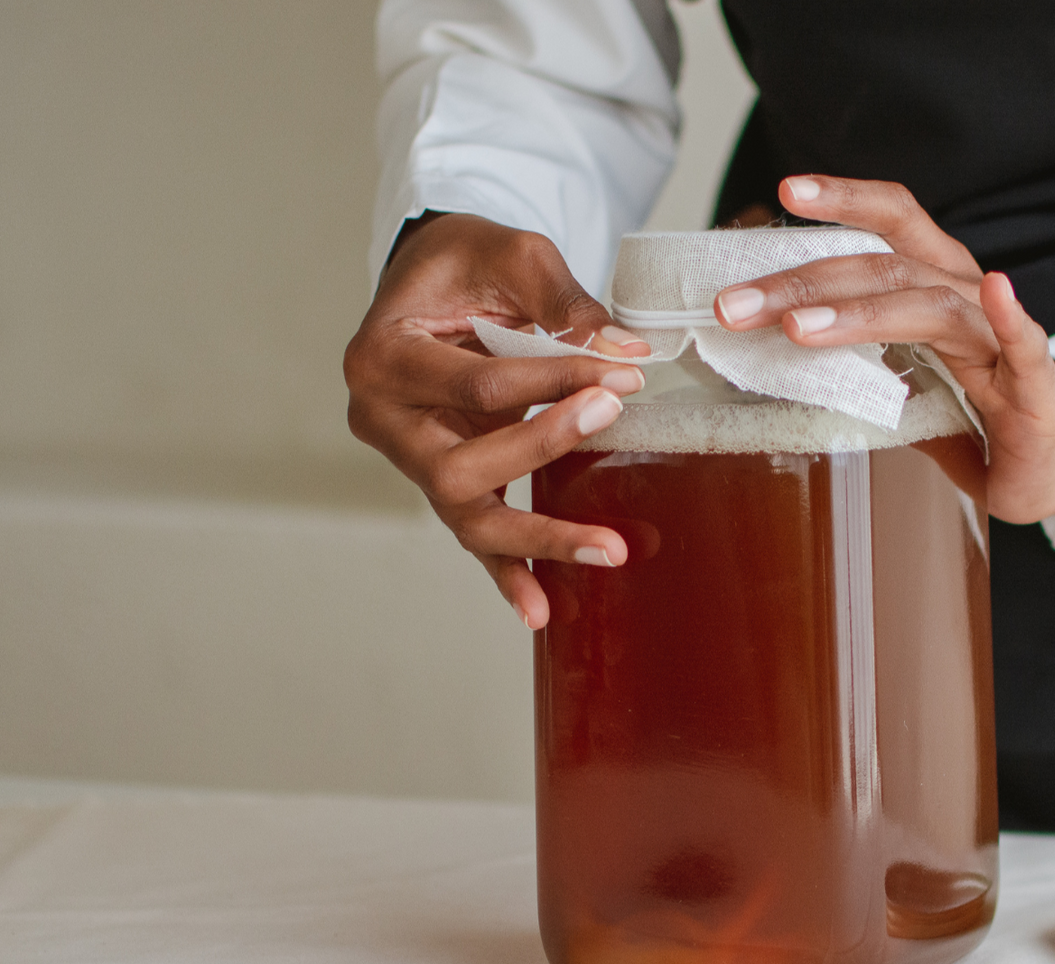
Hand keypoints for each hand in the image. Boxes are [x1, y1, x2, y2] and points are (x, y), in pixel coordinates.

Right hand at [345, 212, 651, 628]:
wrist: (433, 281)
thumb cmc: (464, 261)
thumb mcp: (511, 254)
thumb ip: (564, 302)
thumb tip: (625, 356)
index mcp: (382, 357)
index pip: (476, 385)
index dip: (552, 382)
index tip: (622, 376)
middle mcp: (383, 421)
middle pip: (461, 466)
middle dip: (542, 448)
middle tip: (610, 419)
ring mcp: (410, 460)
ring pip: (467, 517)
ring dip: (540, 536)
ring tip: (608, 550)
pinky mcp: (442, 481)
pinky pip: (474, 536)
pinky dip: (508, 572)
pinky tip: (542, 609)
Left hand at [712, 176, 1054, 523]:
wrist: (1046, 467)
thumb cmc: (968, 419)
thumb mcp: (894, 384)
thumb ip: (846, 363)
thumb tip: (762, 353)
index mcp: (934, 285)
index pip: (891, 224)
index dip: (844, 200)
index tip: (786, 189)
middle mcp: (967, 298)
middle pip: (885, 267)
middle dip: (803, 283)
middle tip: (734, 305)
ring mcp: (1001, 343)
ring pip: (930, 306)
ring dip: (859, 314)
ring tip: (797, 327)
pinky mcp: (1035, 393)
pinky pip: (1026, 347)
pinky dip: (1013, 318)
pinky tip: (1000, 289)